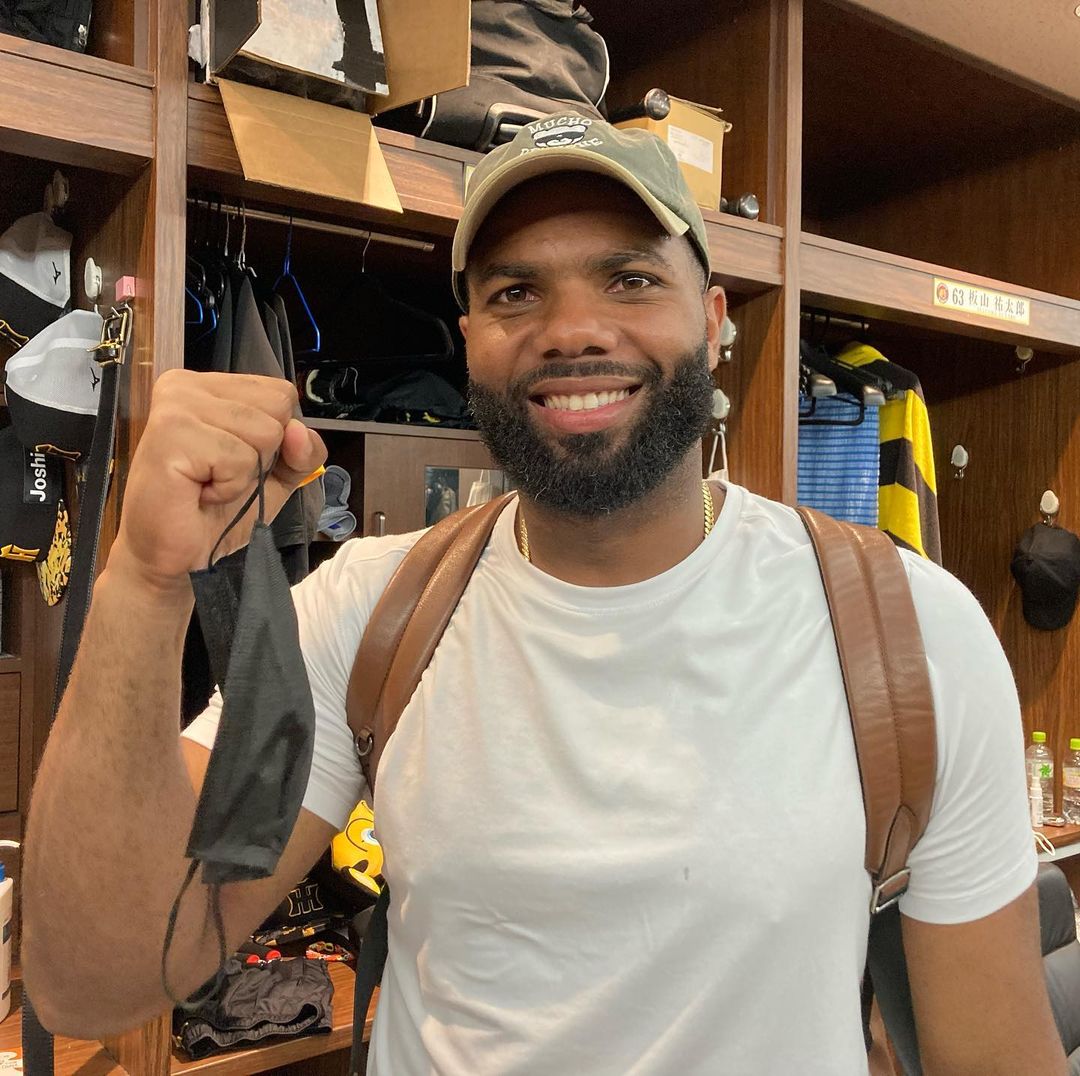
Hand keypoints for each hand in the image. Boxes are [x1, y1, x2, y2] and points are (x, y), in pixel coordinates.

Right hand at [110, 370, 326, 594]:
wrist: (175, 557)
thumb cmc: (218, 512)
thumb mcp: (277, 475)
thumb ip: (302, 450)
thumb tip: (299, 431)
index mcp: (210, 386)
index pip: (282, 393)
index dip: (279, 438)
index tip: (238, 461)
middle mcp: (187, 386)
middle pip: (277, 408)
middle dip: (263, 455)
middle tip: (220, 476)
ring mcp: (175, 406)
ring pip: (264, 432)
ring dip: (245, 474)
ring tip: (208, 485)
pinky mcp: (170, 434)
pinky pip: (238, 458)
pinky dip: (229, 487)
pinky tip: (198, 492)